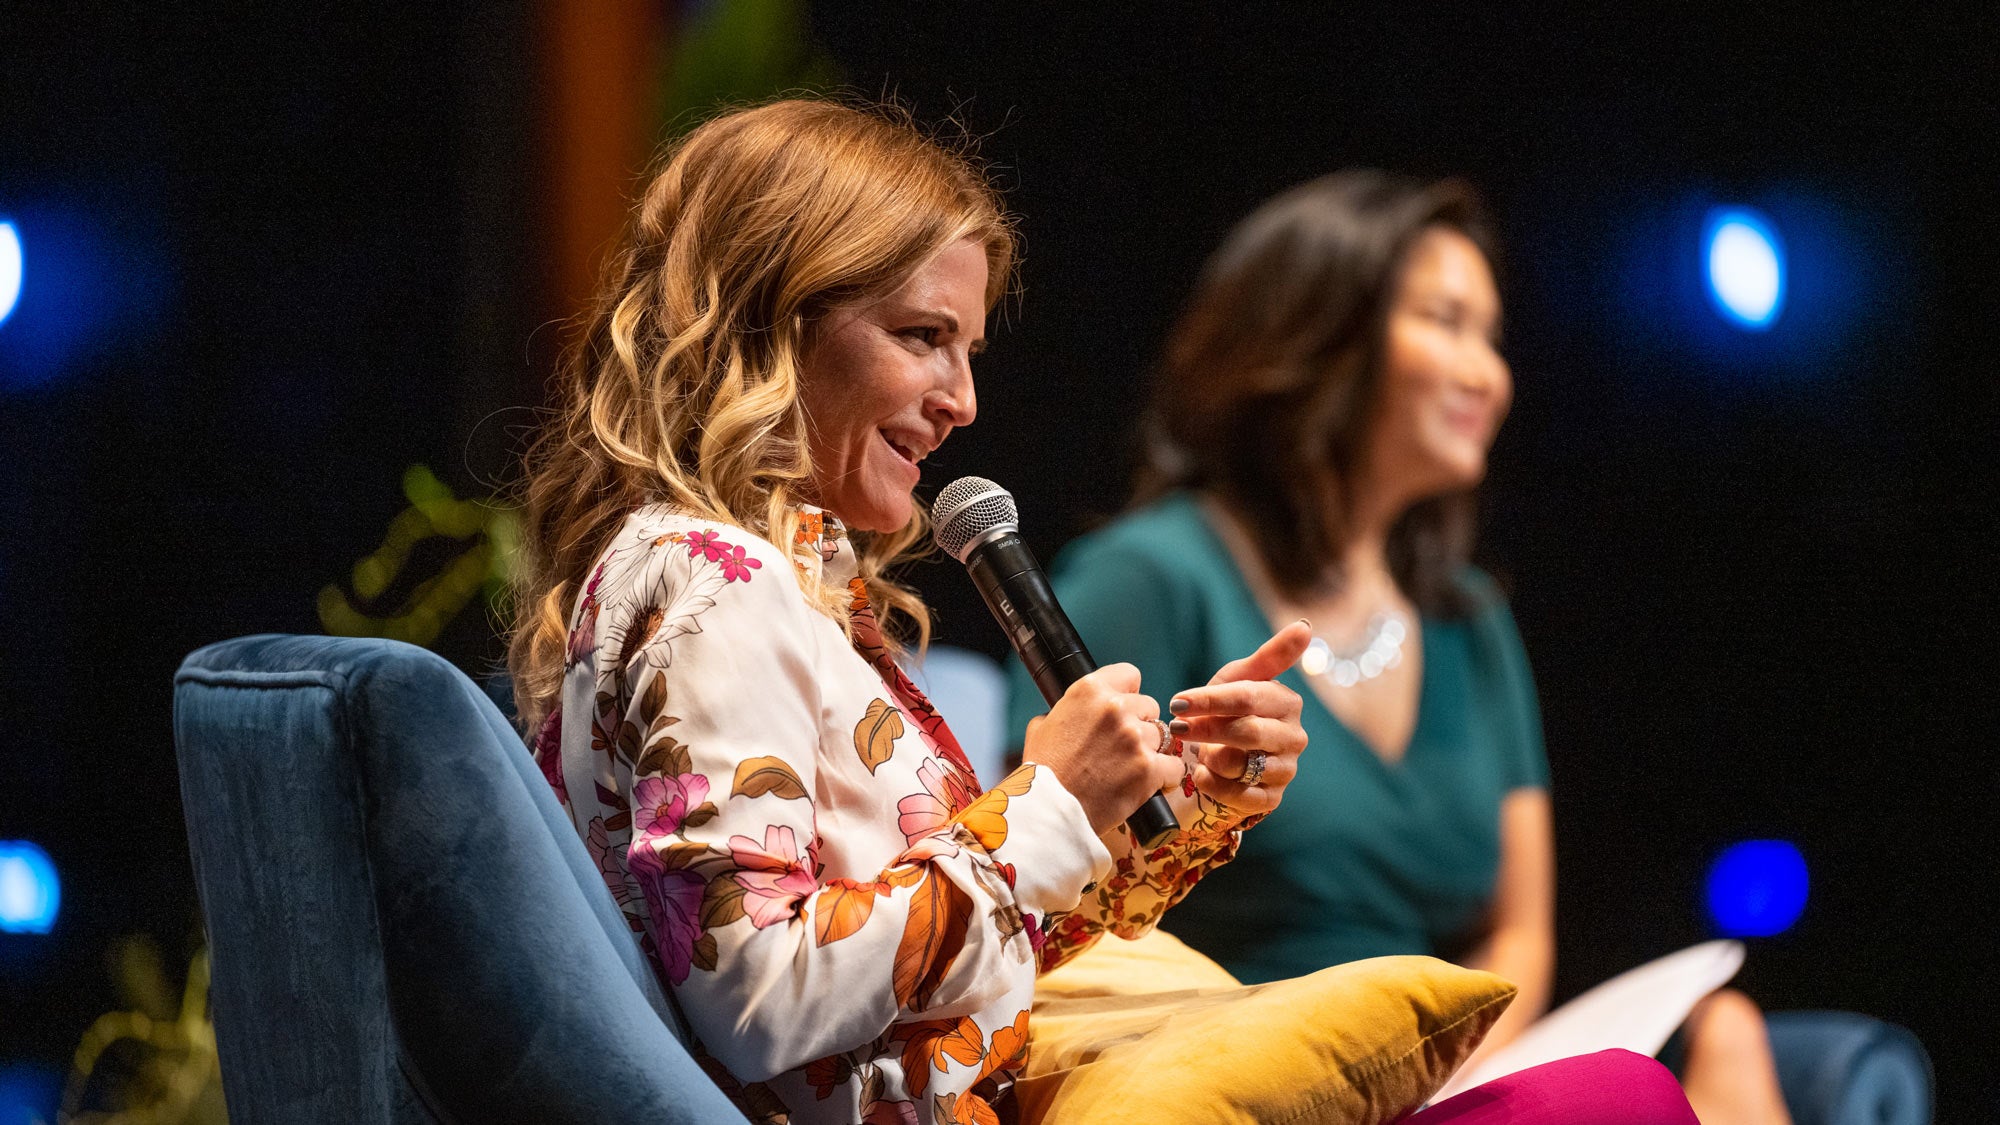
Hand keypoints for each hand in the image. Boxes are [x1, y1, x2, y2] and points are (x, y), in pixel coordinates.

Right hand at [1022, 663, 1187, 835]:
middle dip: (1140, 725)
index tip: (1125, 709)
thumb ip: (1065, 713)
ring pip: (1163, 737)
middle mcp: (1115, 708)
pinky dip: (1166, 777)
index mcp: (1089, 690)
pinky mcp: (1149, 769)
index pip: (1130, 675)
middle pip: (1150, 707)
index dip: (1129, 694)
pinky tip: (1150, 785)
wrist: (1048, 810)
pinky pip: (1174, 767)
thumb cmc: (1042, 772)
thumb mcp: (1042, 728)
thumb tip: (1072, 715)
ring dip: (1151, 752)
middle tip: (1123, 747)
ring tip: (1130, 770)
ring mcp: (1135, 738)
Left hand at [1168, 621, 1310, 815]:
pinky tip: (1202, 775)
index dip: (1210, 700)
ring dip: (1211, 758)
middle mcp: (1294, 737)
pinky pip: (1241, 796)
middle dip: (1207, 730)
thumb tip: (1305, 626)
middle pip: (1247, 732)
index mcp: (1287, 703)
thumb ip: (1270, 655)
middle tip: (1178, 729)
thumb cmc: (1228, 710)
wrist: (1221, 756)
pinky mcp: (1271, 798)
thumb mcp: (1239, 680)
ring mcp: (1285, 770)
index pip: (1248, 697)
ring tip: (1198, 752)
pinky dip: (1214, 786)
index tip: (1178, 702)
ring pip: (1243, 766)